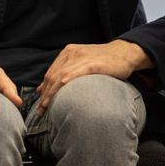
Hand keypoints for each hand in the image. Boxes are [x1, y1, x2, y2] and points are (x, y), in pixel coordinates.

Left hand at [35, 40, 150, 116]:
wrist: (125, 53)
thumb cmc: (104, 61)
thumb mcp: (81, 65)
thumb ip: (64, 74)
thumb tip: (42, 88)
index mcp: (68, 53)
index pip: (50, 74)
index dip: (43, 91)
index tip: (40, 106)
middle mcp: (72, 53)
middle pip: (52, 77)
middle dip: (44, 96)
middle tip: (39, 112)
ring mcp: (82, 57)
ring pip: (61, 76)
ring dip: (51, 93)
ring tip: (46, 108)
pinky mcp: (93, 63)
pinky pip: (77, 72)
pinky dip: (67, 80)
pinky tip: (61, 87)